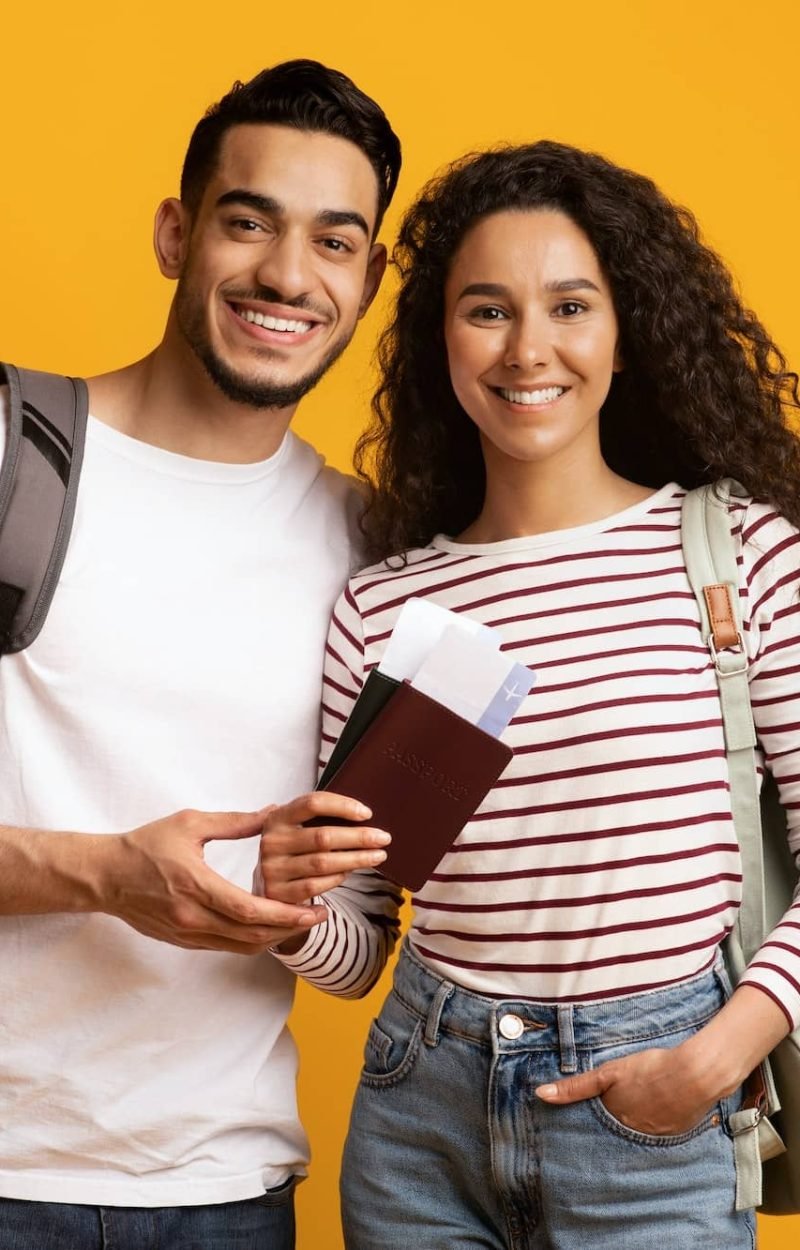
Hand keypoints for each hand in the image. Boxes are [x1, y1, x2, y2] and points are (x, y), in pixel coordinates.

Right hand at [96, 808, 326, 953]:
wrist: (105, 876)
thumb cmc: (145, 845)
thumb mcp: (189, 823)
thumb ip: (234, 822)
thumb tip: (272, 812)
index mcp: (196, 885)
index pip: (249, 910)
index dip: (286, 915)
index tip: (314, 910)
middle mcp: (192, 916)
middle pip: (251, 935)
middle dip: (290, 929)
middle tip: (318, 918)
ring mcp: (186, 933)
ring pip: (240, 946)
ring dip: (273, 938)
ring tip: (300, 923)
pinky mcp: (182, 941)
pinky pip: (225, 947)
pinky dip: (251, 940)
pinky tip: (268, 927)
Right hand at [256, 792, 390, 903]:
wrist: (265, 886)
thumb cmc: (292, 851)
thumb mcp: (296, 828)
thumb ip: (318, 819)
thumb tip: (363, 815)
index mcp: (278, 817)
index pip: (313, 803)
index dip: (342, 806)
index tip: (367, 813)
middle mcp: (272, 841)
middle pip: (323, 836)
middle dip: (359, 837)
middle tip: (384, 838)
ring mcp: (272, 868)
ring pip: (323, 863)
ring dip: (355, 859)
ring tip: (377, 856)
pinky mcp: (278, 893)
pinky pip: (315, 885)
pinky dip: (337, 878)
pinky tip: (350, 873)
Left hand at [535, 1044, 718, 1136]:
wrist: (695, 1076)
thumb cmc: (650, 1070)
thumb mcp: (609, 1074)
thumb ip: (576, 1086)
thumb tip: (540, 1094)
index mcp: (614, 1119)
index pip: (594, 1129)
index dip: (587, 1127)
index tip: (575, 1133)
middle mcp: (632, 1135)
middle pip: (615, 1135)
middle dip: (608, 1133)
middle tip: (606, 1124)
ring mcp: (655, 1137)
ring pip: (636, 1136)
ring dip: (631, 1130)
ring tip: (631, 1119)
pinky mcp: (675, 1134)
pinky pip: (657, 1136)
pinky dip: (653, 1128)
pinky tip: (655, 1116)